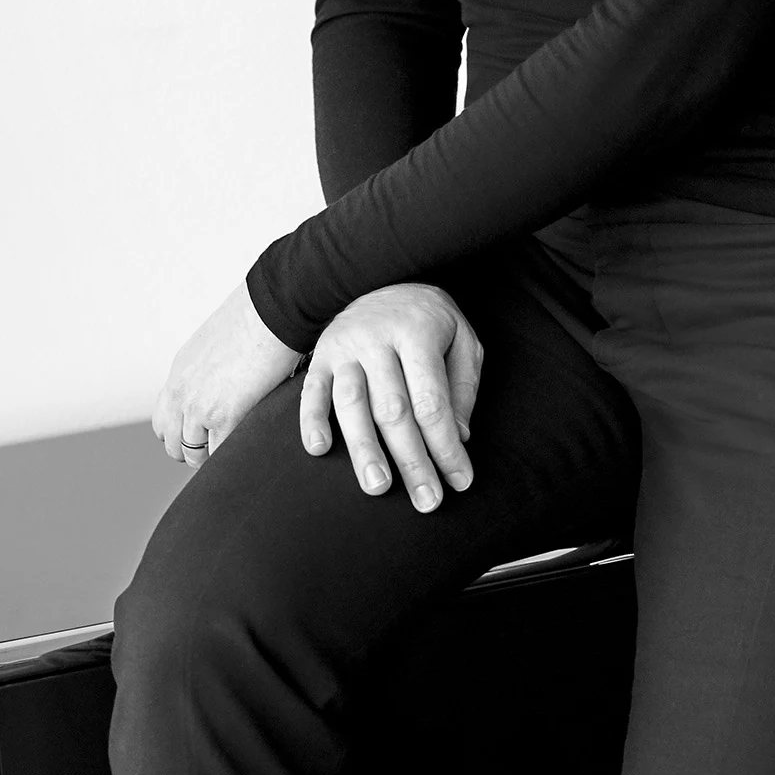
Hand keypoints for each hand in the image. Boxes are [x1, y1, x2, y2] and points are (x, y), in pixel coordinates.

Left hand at [154, 281, 301, 469]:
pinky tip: (252, 444)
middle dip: (195, 451)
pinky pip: (220, 455)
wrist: (274, 307)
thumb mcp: (221, 342)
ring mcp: (199, 408)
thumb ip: (215, 367)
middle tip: (224, 448)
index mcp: (180, 372)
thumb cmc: (261, 316)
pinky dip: (234, 455)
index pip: (164, 420)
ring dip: (215, 457)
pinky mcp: (224, 417)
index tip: (205, 435)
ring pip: (193, 456)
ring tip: (240, 449)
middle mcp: (181, 392)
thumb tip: (233, 376)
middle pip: (172, 444)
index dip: (184, 433)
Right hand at [300, 285, 483, 512]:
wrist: (380, 274)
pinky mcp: (321, 354)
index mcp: (419, 332)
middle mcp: (378, 338)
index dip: (446, 445)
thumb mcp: (462, 340)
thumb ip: (462, 387)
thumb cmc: (430, 319)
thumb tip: (459, 436)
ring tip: (377, 487)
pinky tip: (319, 449)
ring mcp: (346, 346)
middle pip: (394, 409)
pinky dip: (312, 420)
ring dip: (364, 449)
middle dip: (412, 459)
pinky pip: (311, 390)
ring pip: (352, 404)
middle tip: (426, 501)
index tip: (459, 481)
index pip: (433, 400)